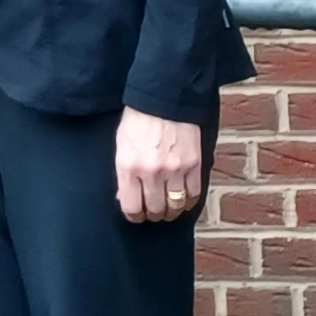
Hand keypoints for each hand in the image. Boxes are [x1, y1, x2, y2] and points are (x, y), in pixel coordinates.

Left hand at [115, 108, 207, 224]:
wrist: (164, 99)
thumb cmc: (138, 120)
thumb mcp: (122, 146)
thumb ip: (123, 174)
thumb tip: (124, 198)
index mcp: (129, 166)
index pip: (131, 207)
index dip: (134, 216)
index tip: (136, 216)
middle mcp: (151, 172)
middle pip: (155, 210)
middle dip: (153, 215)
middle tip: (153, 213)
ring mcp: (174, 169)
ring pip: (175, 206)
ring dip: (171, 212)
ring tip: (168, 210)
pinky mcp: (194, 165)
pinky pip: (194, 195)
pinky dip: (189, 202)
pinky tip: (184, 201)